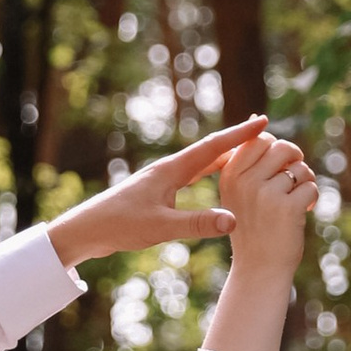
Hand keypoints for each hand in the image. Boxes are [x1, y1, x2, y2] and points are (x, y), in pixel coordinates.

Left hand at [48, 119, 268, 265]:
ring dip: (225, 156)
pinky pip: (193, 175)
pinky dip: (211, 172)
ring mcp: (162, 180)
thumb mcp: (161, 227)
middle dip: (237, 140)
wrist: (86, 229)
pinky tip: (216, 176)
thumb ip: (197, 224)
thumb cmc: (118, 225)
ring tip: (248, 151)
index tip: (263, 120)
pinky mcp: (157, 192)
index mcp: (171, 170)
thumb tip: (233, 221)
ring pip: (202, 163)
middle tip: (264, 131)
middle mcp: (169, 169)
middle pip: (210, 150)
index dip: (239, 135)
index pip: (213, 148)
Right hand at [217, 129, 318, 278]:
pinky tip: (304, 210)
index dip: (276, 148)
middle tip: (296, 175)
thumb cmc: (252, 226)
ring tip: (298, 197)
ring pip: (298, 168)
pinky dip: (311, 197)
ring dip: (305, 179)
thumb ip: (249, 159)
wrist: (259, 267)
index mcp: (231, 175)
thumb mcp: (240, 190)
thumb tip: (256, 118)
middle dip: (294, 158)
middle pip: (281, 147)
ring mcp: (265, 195)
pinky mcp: (287, 208)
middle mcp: (245, 182)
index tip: (279, 167)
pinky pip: (309, 186)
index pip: (259, 139)